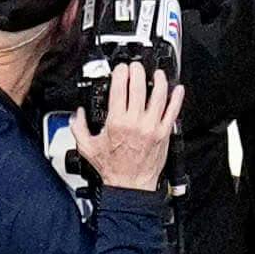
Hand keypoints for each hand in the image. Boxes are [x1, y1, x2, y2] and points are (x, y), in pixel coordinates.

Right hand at [88, 58, 186, 188]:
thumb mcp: (87, 148)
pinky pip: (173, 111)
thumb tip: (77, 114)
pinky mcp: (164, 133)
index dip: (120, 73)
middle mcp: (136, 122)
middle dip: (138, 71)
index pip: (120, 88)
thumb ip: (78, 127)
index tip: (121, 69)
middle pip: (139, 86)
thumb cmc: (112, 169)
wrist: (130, 187)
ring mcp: (152, 127)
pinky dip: (177, 98)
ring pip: (159, 95)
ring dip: (159, 80)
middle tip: (136, 67)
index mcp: (117, 122)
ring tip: (157, 73)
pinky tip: (177, 89)